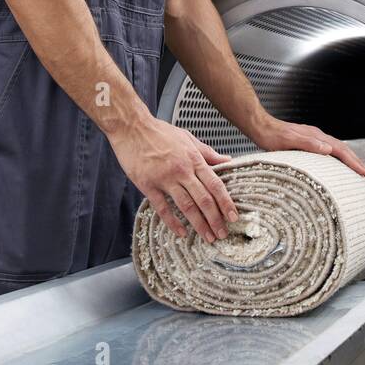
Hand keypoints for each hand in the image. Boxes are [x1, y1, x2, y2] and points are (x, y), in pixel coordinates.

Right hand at [111, 117, 237, 242]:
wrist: (131, 127)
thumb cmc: (159, 132)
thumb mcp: (187, 138)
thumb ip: (208, 153)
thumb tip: (228, 160)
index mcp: (193, 159)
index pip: (215, 185)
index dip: (226, 203)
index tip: (233, 217)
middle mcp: (182, 170)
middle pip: (204, 199)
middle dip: (215, 219)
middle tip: (222, 234)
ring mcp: (165, 179)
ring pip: (187, 206)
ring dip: (199, 224)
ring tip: (207, 237)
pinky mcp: (148, 185)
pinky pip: (163, 208)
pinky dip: (173, 223)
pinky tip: (181, 233)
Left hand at [248, 116, 364, 177]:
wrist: (260, 126)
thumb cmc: (271, 136)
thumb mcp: (289, 141)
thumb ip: (308, 144)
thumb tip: (328, 149)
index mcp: (316, 137)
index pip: (340, 150)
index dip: (353, 162)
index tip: (364, 172)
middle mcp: (317, 136)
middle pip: (342, 148)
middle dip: (355, 161)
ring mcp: (312, 137)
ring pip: (336, 148)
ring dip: (348, 159)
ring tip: (356, 169)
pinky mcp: (306, 141)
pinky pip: (328, 149)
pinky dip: (337, 157)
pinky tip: (334, 163)